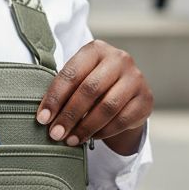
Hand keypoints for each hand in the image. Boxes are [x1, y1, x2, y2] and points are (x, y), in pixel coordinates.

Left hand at [35, 39, 153, 154]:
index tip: (42, 119)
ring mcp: (136, 78)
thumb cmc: (94, 85)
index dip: (55, 98)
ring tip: (70, 140)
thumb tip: (44, 117)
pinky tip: (90, 138)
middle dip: (69, 115)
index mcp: (96, 49)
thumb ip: (64, 91)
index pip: (71, 74)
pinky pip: (122, 120)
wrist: (127, 93)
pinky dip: (103, 132)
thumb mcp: (79, 79)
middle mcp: (119, 59)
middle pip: (90, 89)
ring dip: (85, 127)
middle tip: (55, 133)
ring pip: (107, 107)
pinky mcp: (146, 99)